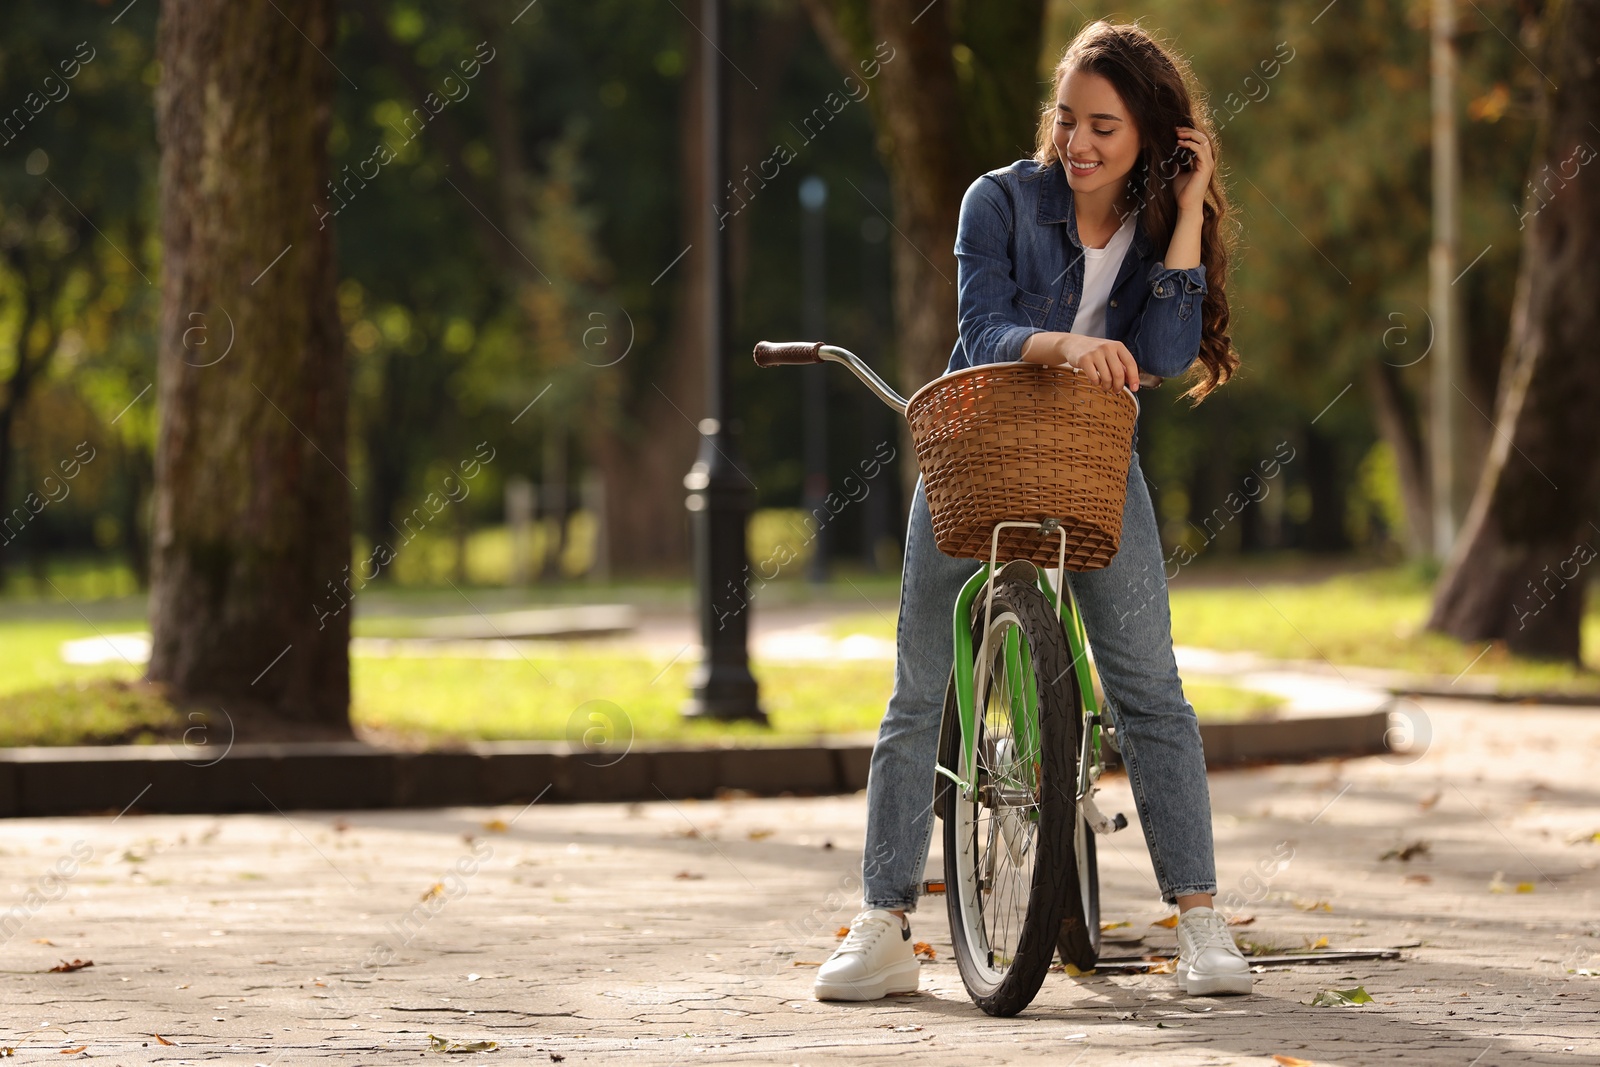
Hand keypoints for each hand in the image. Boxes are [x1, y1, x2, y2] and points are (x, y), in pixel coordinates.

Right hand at [1023, 332, 1138, 391]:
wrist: (1074, 344)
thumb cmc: (1096, 351)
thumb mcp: (1111, 354)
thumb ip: (1121, 365)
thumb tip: (1132, 381)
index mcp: (1118, 346)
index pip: (1131, 363)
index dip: (1134, 378)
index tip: (1134, 389)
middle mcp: (1107, 348)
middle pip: (1119, 374)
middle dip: (1119, 386)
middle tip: (1116, 390)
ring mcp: (1095, 353)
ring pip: (1107, 378)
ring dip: (1107, 387)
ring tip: (1105, 386)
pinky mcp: (1084, 359)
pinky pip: (1094, 378)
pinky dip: (1096, 383)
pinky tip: (1095, 380)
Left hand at [1172, 125, 1214, 213]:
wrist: (1186, 205)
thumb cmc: (1182, 192)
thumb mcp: (1177, 173)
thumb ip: (1178, 163)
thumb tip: (1171, 155)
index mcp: (1202, 161)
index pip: (1199, 141)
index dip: (1188, 134)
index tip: (1175, 131)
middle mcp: (1207, 160)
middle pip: (1202, 138)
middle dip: (1189, 131)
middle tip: (1175, 129)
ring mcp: (1208, 164)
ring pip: (1203, 141)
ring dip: (1190, 135)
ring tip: (1177, 134)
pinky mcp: (1206, 168)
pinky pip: (1200, 150)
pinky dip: (1190, 144)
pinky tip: (1180, 143)